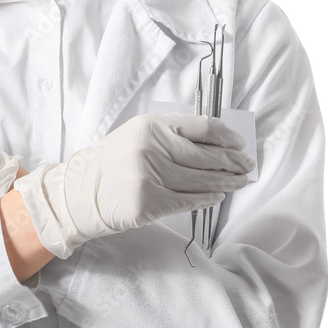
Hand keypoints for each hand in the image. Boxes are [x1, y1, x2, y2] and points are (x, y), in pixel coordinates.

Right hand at [13, 113, 254, 258]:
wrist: (80, 192)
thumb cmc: (112, 163)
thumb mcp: (138, 136)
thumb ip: (170, 135)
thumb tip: (215, 144)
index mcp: (152, 125)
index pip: (202, 125)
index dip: (226, 136)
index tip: (240, 144)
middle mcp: (152, 146)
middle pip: (206, 155)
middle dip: (232, 162)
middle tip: (248, 167)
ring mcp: (150, 175)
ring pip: (201, 180)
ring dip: (225, 182)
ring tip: (240, 182)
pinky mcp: (149, 202)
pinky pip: (187, 201)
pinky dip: (207, 199)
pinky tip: (218, 196)